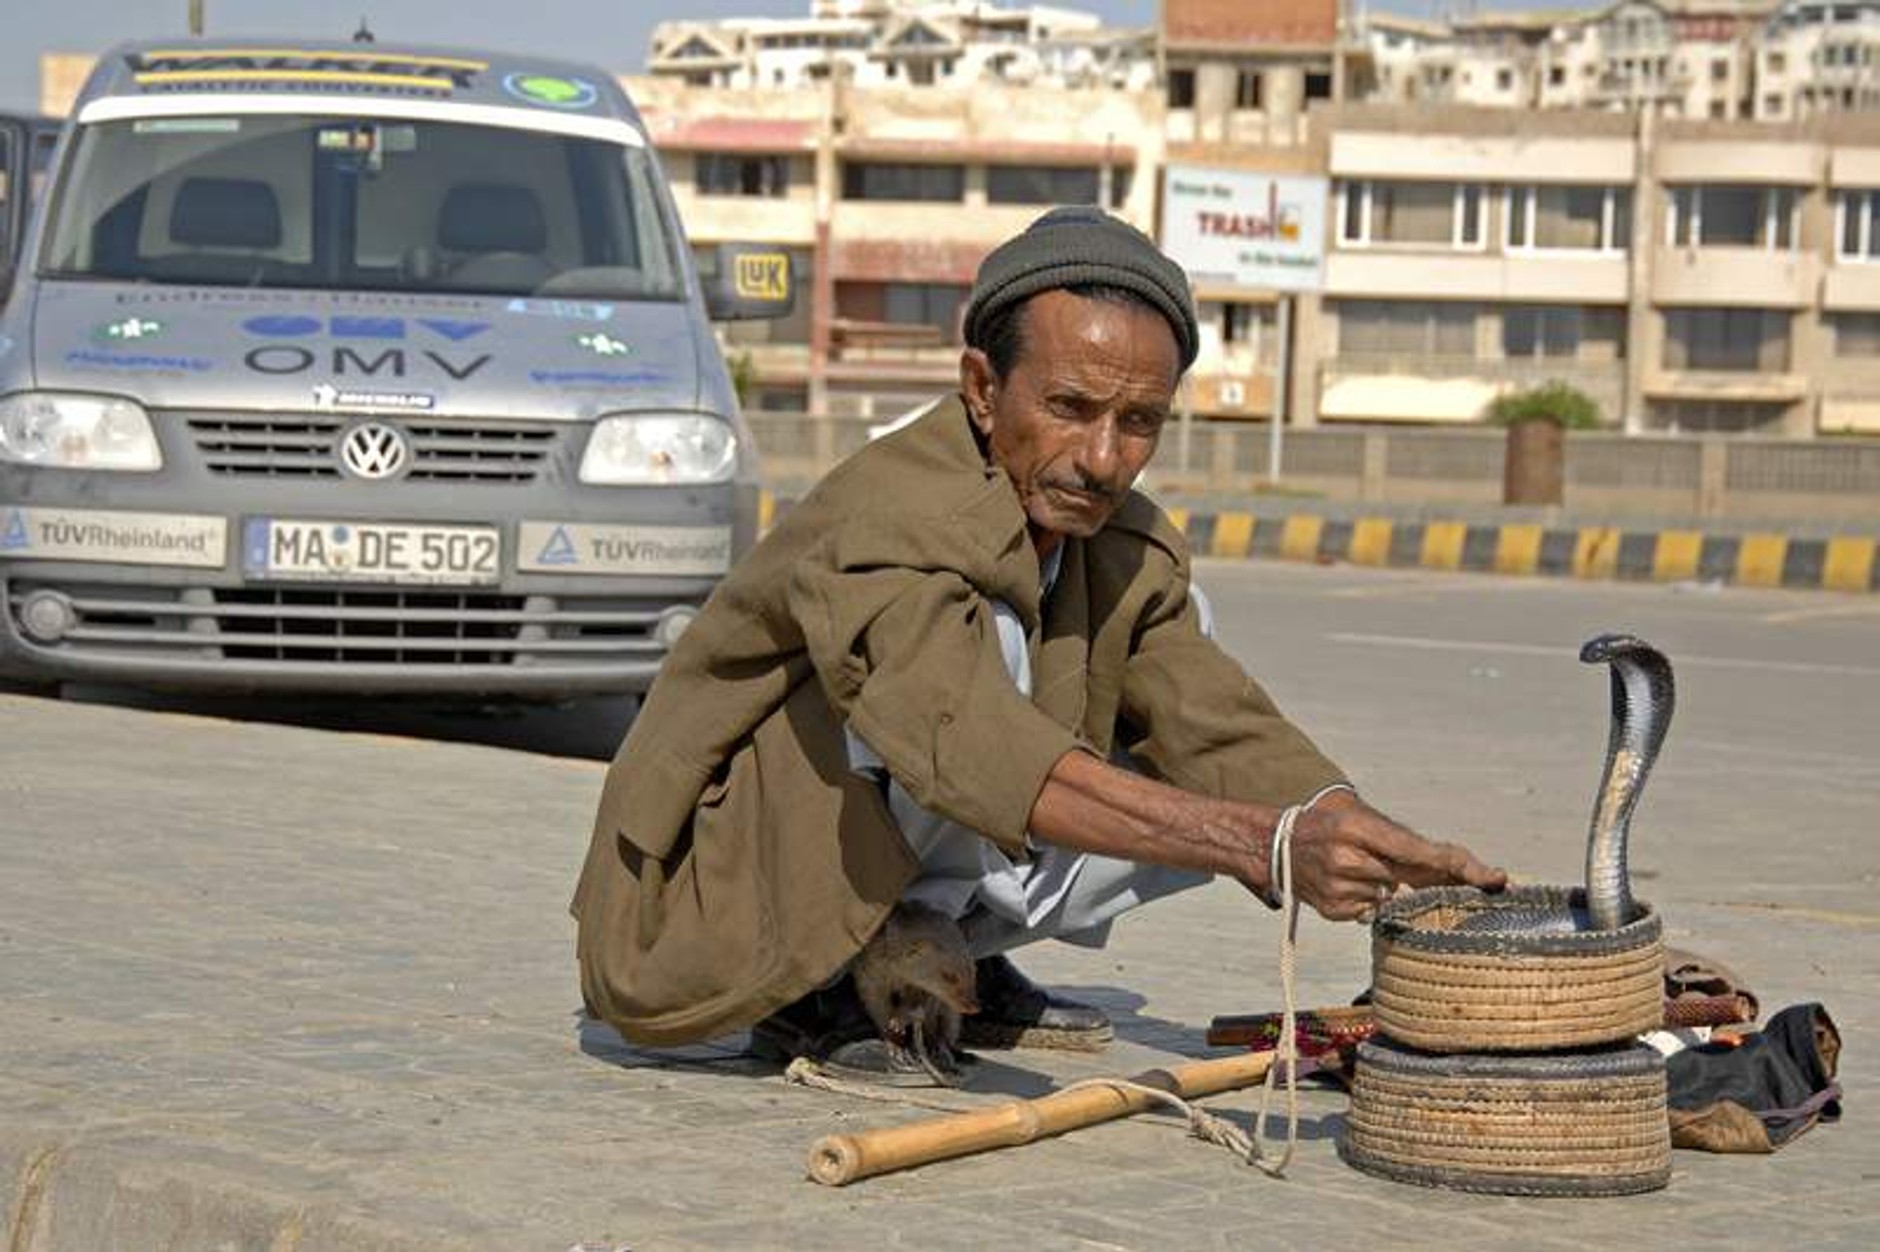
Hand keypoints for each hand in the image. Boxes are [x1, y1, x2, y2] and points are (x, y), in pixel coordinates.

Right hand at [1278, 791, 1505, 922]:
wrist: (1277, 845)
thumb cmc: (1333, 827)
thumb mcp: (1363, 820)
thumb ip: (1404, 845)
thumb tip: (1459, 870)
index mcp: (1357, 827)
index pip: (1421, 851)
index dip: (1462, 866)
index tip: (1495, 878)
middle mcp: (1346, 858)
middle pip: (1414, 880)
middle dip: (1444, 884)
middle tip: (1480, 884)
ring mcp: (1338, 887)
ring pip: (1393, 899)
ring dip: (1396, 891)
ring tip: (1369, 872)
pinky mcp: (1333, 910)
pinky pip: (1372, 912)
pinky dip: (1373, 902)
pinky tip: (1355, 887)